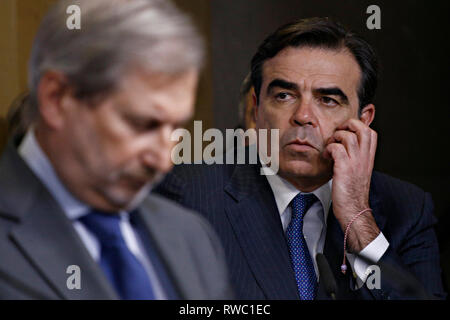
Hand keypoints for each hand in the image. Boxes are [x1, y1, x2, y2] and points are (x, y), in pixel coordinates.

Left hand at [324, 119, 379, 252]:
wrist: (354, 211)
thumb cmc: (352, 194)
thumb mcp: (358, 172)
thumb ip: (355, 159)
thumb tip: (344, 148)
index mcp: (368, 158)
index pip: (371, 132)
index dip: (358, 126)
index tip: (345, 132)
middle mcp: (364, 158)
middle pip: (363, 128)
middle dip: (348, 125)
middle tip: (337, 133)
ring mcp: (355, 163)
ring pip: (349, 136)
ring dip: (335, 137)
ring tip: (330, 146)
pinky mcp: (344, 169)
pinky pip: (336, 148)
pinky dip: (328, 149)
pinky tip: (325, 157)